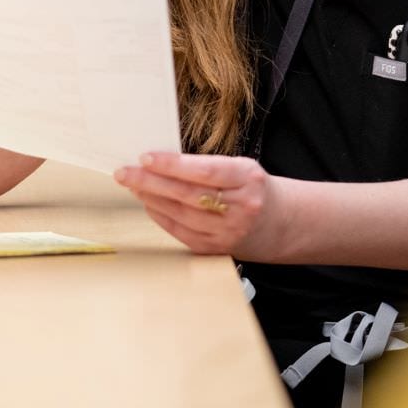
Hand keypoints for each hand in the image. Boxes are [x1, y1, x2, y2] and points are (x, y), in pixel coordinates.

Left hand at [116, 152, 289, 259]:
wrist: (282, 223)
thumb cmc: (254, 189)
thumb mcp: (242, 168)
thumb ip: (208, 166)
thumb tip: (163, 162)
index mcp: (247, 179)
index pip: (205, 171)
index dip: (173, 165)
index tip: (146, 158)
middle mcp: (240, 207)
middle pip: (187, 194)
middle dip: (151, 182)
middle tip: (125, 172)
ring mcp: (228, 232)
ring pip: (181, 215)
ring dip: (152, 199)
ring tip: (133, 185)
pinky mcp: (217, 249)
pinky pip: (182, 233)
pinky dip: (161, 217)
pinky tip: (149, 204)